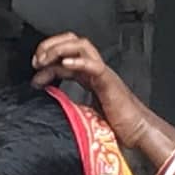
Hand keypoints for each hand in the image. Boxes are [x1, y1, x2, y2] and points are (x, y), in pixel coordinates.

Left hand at [32, 34, 154, 148]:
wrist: (139, 132)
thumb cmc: (118, 126)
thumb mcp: (85, 114)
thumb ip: (70, 107)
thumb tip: (50, 110)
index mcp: (89, 77)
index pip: (64, 58)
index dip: (46, 63)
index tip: (34, 76)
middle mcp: (95, 70)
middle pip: (72, 42)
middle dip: (50, 46)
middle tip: (36, 61)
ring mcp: (103, 73)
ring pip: (81, 45)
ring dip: (59, 48)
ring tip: (45, 60)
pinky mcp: (109, 81)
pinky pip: (94, 64)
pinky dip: (79, 60)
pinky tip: (66, 63)